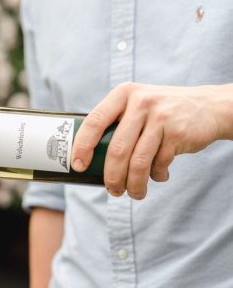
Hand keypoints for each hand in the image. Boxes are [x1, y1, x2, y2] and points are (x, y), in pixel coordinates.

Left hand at [71, 83, 232, 199]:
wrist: (209, 106)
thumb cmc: (160, 112)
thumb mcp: (136, 105)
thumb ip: (115, 122)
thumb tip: (87, 159)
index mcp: (123, 94)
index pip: (94, 122)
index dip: (82, 146)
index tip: (78, 166)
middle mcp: (140, 102)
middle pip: (117, 149)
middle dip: (112, 177)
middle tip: (112, 190)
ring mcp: (161, 117)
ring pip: (138, 162)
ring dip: (134, 184)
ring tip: (135, 193)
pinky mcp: (178, 132)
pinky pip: (159, 163)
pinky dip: (156, 175)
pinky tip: (158, 175)